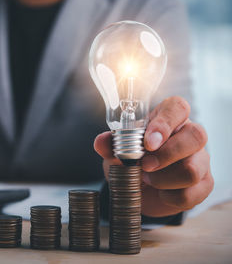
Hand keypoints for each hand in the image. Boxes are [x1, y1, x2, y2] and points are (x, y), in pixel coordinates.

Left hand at [94, 96, 213, 216]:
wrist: (141, 191)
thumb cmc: (133, 161)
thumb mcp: (117, 152)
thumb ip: (110, 145)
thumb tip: (101, 141)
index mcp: (169, 120)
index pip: (178, 107)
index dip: (165, 122)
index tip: (148, 141)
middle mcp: (189, 136)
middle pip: (196, 136)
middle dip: (166, 154)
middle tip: (143, 165)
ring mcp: (200, 160)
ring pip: (193, 168)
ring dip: (163, 179)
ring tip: (147, 179)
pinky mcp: (203, 184)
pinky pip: (191, 193)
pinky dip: (169, 197)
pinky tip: (160, 193)